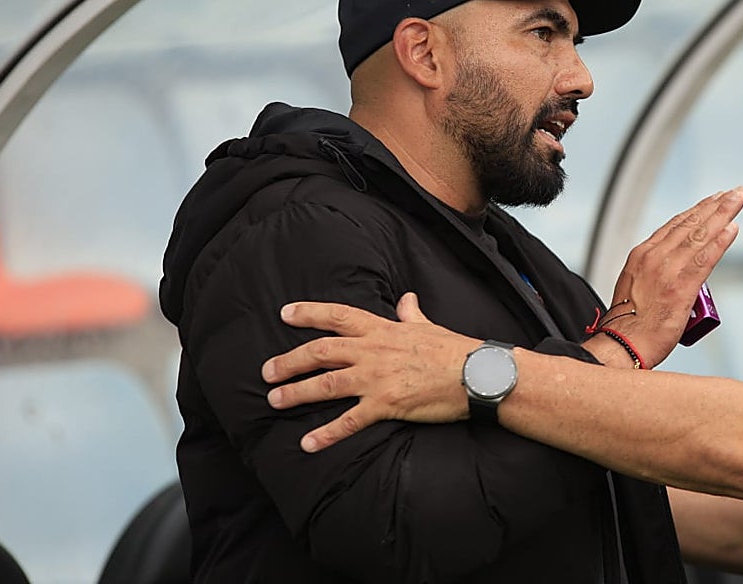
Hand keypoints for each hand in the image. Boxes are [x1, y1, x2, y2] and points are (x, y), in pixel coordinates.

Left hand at [261, 293, 475, 451]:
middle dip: (290, 361)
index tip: (285, 314)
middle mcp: (373, 351)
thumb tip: (407, 299)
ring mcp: (376, 378)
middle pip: (321, 351)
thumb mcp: (428, 326)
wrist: (475, 374)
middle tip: (267, 371)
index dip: (310, 313)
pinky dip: (326, 433)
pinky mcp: (385, 405)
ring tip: (274, 401)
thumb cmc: (453, 350)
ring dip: (296, 393)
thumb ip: (411, 315)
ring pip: (326, 384)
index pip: (339, 316)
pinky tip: (307, 444)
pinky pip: (349, 421)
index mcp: (383, 330)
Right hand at [590, 187, 742, 368]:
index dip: (696, 211)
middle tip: (734, 192)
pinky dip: (720, 241)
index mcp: (641, 255)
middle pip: (690, 223)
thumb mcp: (635, 286)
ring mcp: (667, 270)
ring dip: (723, 214)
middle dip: (715, 205)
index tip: (712, 201)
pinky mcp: (681, 287)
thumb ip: (656, 272)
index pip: (674, 225)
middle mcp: (653, 256)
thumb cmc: (629, 324)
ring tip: (738, 199)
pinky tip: (732, 228)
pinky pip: (705, 258)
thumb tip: (676, 271)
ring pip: (700, 234)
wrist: (622, 343)